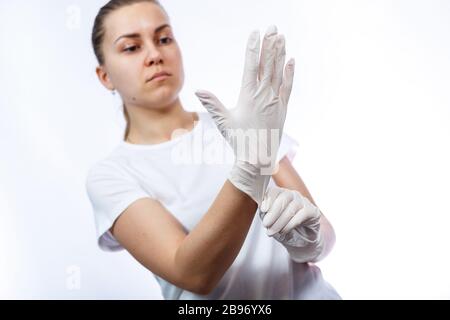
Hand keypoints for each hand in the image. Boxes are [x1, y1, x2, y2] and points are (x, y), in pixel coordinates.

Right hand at [195, 26, 294, 204]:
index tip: (255, 33)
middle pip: (268, 65)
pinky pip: (287, 87)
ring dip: (280, 54)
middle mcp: (264, 95)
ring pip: (279, 72)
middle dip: (270, 45)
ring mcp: (275, 101)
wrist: (258, 158)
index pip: (252, 66)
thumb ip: (212, 104)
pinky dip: (289, 73)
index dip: (253, 48)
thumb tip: (198, 90)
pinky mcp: (282, 108)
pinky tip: (291, 61)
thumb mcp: (223, 121)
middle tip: (273, 28)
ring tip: (282, 38)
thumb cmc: (239, 140)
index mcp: (249, 96)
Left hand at [259, 185, 321, 246]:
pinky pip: (303, 213)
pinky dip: (291, 223)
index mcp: (280, 194)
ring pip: (293, 206)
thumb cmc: (282, 229)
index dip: (268, 199)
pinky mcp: (313, 211)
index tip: (263, 210)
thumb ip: (265, 214)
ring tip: (272, 231)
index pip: (275, 191)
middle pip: (284, 197)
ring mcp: (304, 202)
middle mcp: (292, 195)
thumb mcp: (270, 222)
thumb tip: (262, 208)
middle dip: (273, 212)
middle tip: (266, 224)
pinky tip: (284, 231)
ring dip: (280, 221)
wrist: (299, 242)